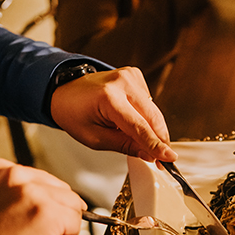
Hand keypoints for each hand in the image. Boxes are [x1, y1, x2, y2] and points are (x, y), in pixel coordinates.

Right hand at [0, 158, 84, 234]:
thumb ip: (10, 191)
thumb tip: (39, 197)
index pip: (41, 178)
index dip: (44, 201)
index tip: (38, 216)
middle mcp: (17, 175)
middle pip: (60, 189)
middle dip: (57, 210)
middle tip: (43, 231)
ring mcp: (34, 193)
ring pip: (72, 204)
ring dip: (65, 224)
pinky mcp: (48, 214)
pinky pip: (76, 223)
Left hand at [50, 67, 176, 162]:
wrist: (65, 91)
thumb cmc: (74, 114)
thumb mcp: (94, 138)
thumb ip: (124, 146)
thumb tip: (149, 154)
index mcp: (108, 97)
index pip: (139, 127)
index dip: (156, 145)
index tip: (169, 158)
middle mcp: (122, 82)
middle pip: (152, 117)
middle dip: (159, 140)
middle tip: (162, 159)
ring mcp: (130, 76)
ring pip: (154, 111)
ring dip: (152, 129)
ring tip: (136, 138)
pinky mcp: (134, 75)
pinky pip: (149, 103)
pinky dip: (145, 116)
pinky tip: (130, 118)